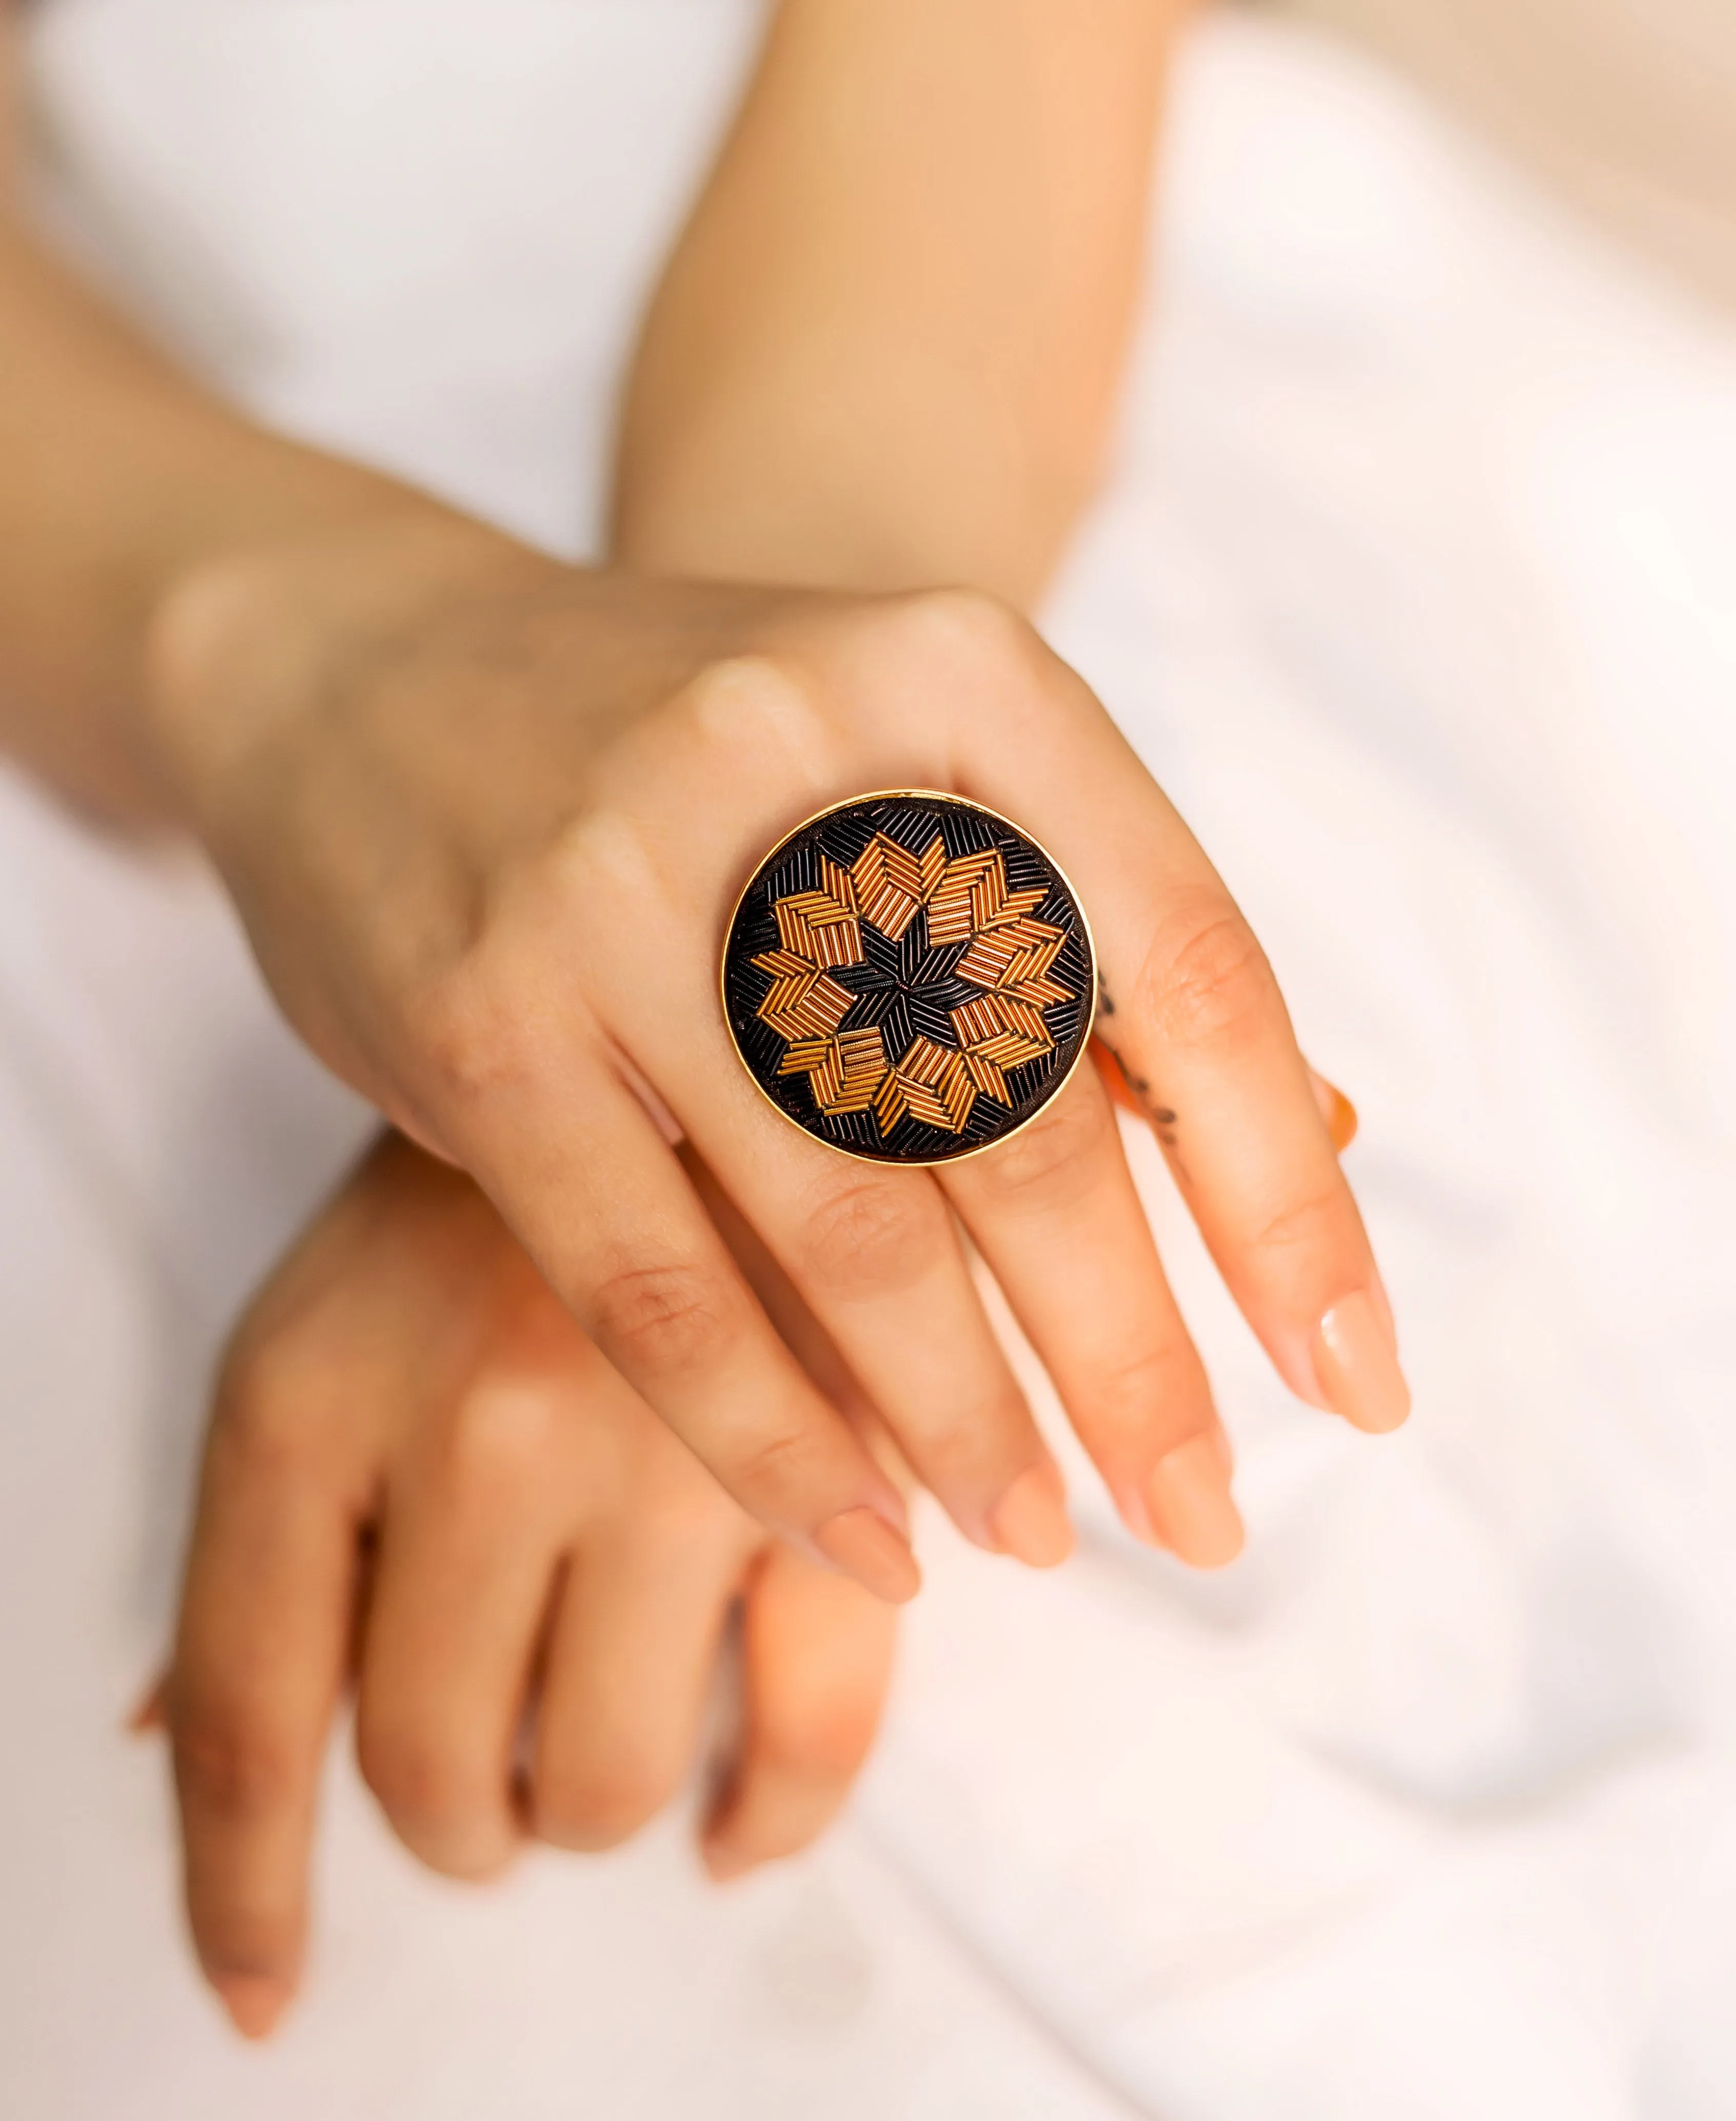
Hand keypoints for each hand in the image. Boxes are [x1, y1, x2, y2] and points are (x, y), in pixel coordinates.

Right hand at [146, 512, 1407, 1596]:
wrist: (371, 668)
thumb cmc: (699, 762)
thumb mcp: (908, 772)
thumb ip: (1086, 942)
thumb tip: (1332, 1149)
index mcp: (959, 677)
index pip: (1188, 974)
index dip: (1290, 1203)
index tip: (1351, 1385)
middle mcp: (801, 757)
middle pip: (1028, 1123)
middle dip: (1136, 1359)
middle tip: (1205, 1519)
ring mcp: (624, 887)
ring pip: (850, 1227)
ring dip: (967, 1420)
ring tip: (1041, 1537)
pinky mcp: (489, 1017)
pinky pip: (658, 1287)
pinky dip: (772, 1437)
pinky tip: (863, 1533)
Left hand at [159, 1132, 898, 2040]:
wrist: (693, 1014)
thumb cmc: (485, 1198)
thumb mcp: (318, 1321)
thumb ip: (260, 1540)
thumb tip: (163, 1747)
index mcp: (320, 1395)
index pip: (250, 1716)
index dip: (245, 1884)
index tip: (262, 1978)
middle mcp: (482, 1435)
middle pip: (435, 1766)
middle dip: (459, 1811)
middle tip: (490, 1775)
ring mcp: (668, 1453)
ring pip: (610, 1775)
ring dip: (593, 1803)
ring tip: (600, 1751)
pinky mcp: (835, 1466)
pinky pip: (811, 1730)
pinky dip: (776, 1815)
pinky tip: (742, 1824)